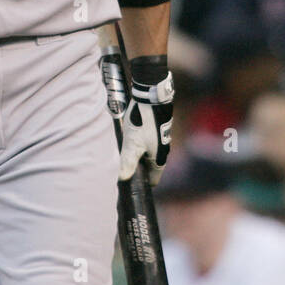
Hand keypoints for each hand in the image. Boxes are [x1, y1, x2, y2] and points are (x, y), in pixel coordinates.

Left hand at [118, 56, 173, 184]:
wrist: (151, 97)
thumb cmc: (142, 122)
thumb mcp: (132, 144)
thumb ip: (128, 162)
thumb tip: (122, 179)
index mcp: (159, 158)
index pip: (153, 179)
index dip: (144, 185)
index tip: (131, 186)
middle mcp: (162, 150)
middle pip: (150, 167)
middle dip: (138, 171)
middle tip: (123, 172)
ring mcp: (160, 139)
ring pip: (148, 154)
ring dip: (138, 157)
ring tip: (123, 157)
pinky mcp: (156, 129)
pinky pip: (147, 144)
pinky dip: (139, 146)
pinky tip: (128, 142)